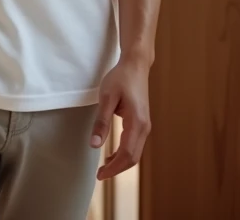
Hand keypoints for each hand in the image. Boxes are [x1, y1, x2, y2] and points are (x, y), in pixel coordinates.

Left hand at [91, 55, 151, 181]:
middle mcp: (144, 127)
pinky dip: (124, 153)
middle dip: (117, 169)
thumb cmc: (121, 78)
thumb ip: (101, 122)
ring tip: (104, 167)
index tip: (100, 175)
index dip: (113, 168)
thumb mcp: (106, 97)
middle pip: (133, 157)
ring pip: (135, 152)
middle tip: (100, 174)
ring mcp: (145, 126)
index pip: (126, 154)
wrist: (136, 65)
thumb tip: (94, 144)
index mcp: (137, 122)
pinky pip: (135, 144)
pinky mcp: (142, 123)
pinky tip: (113, 154)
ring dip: (120, 162)